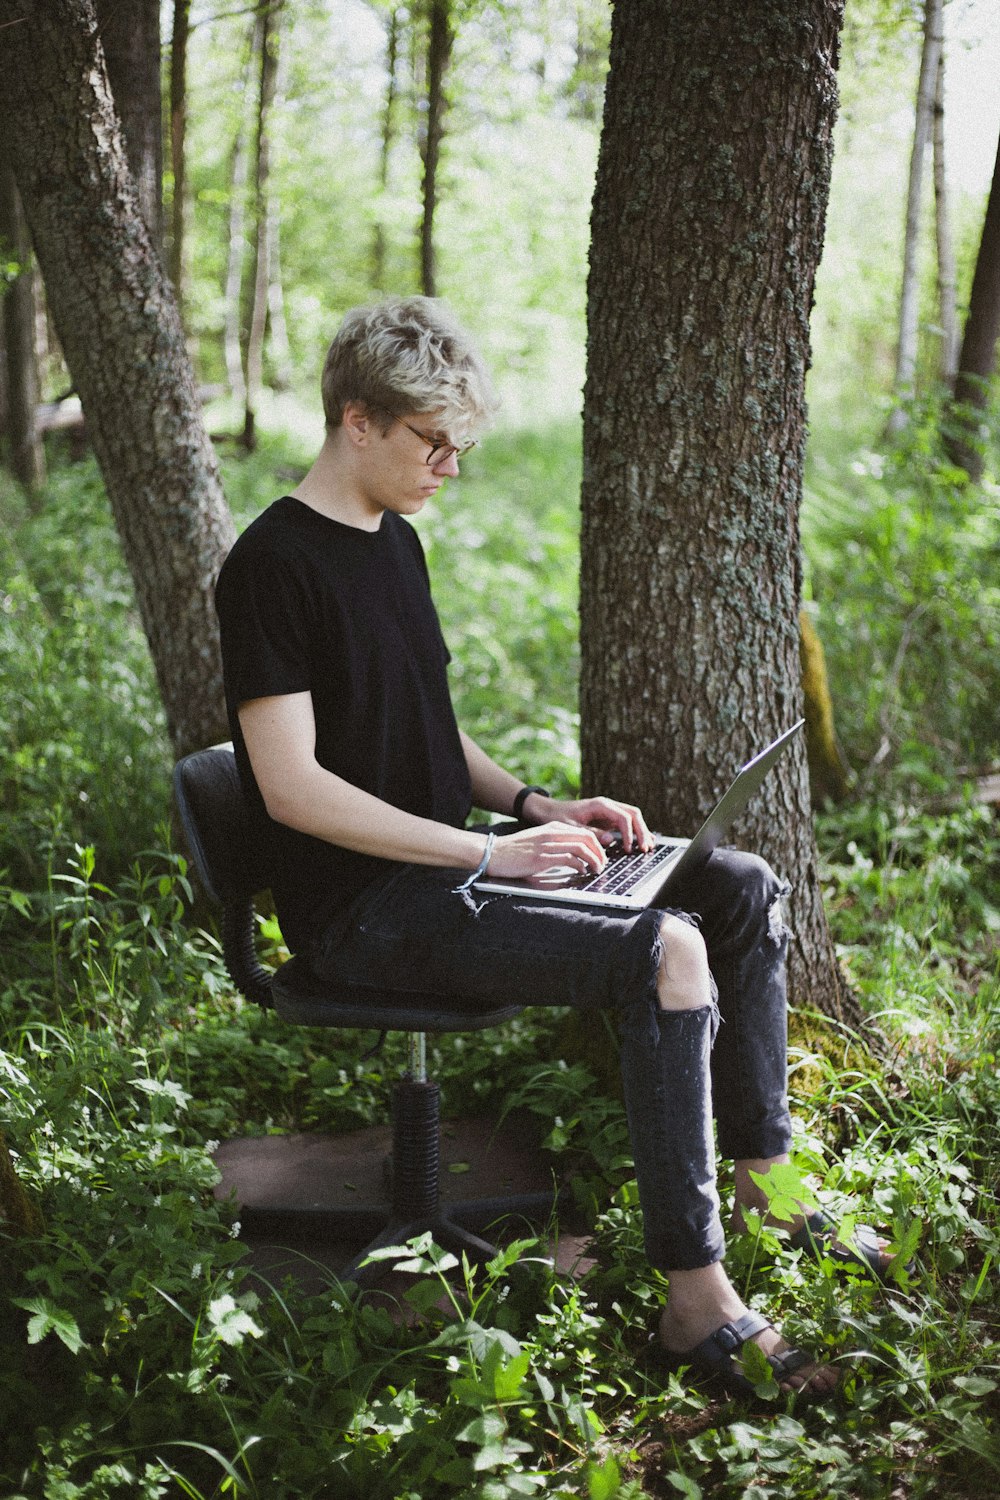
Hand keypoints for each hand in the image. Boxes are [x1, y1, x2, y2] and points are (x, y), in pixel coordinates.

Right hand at [485, 820, 611, 879]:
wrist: (493, 852)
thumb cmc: (515, 851)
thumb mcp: (538, 840)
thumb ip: (555, 843)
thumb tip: (574, 854)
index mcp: (552, 828)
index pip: (584, 832)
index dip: (597, 845)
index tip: (601, 856)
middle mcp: (551, 833)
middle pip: (586, 838)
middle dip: (599, 852)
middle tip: (602, 864)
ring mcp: (547, 845)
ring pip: (581, 848)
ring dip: (593, 860)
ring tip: (596, 870)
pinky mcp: (541, 858)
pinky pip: (568, 859)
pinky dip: (579, 866)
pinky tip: (581, 872)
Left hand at [519, 792, 652, 853]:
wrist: (548, 810)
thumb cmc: (557, 817)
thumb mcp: (572, 828)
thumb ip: (592, 833)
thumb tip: (611, 840)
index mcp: (600, 805)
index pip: (623, 817)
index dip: (629, 833)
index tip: (628, 848)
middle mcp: (607, 805)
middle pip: (633, 814)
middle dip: (641, 831)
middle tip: (646, 848)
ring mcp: (609, 811)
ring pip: (632, 817)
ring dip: (641, 831)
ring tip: (648, 846)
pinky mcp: (607, 818)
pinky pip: (626, 823)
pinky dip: (634, 831)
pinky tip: (642, 841)